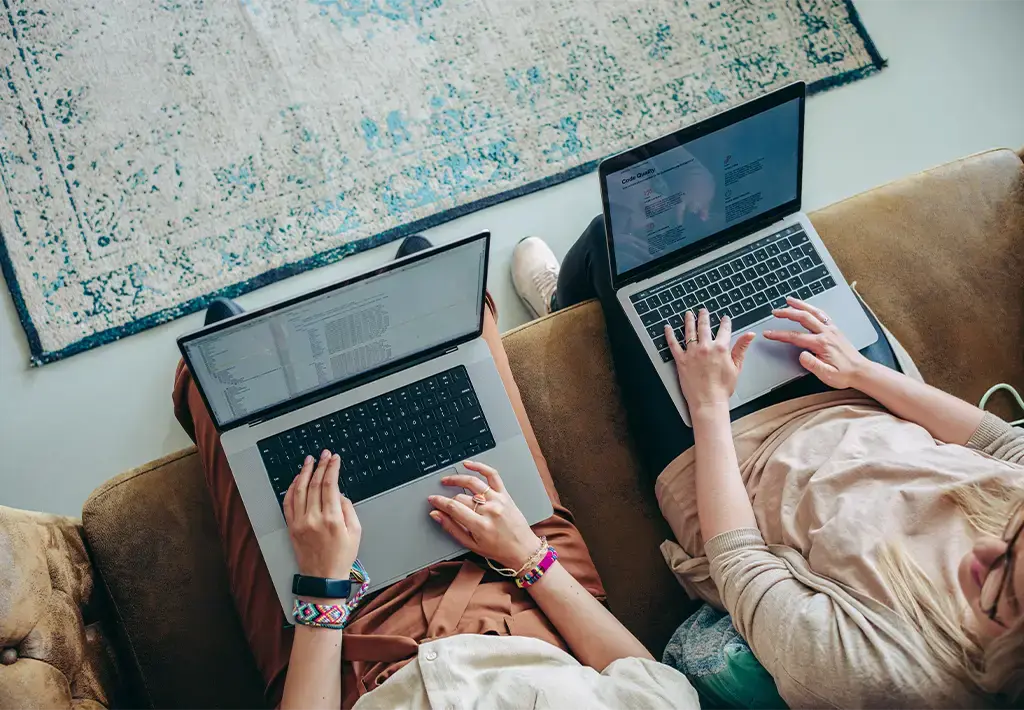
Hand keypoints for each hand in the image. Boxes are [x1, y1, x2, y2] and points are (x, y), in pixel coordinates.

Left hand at [284, 450, 360, 580]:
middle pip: (315, 484)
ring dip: (304, 472)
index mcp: (332, 519)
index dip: (332, 469)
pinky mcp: (292, 527)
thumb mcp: (356, 532)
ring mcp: (300, 522)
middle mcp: (314, 519)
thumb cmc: (342, 557)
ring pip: (299, 490)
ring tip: (309, 460)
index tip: (335, 458)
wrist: (323, 579)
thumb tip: (339, 493)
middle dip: (320, 466)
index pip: (330, 485)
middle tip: (324, 454)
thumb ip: (348, 509)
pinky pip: (288, 503)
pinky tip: (296, 479)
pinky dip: (291, 488)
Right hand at [427, 461, 541, 569]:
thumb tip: (436, 515)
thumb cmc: (498, 549)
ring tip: (447, 480)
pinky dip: (480, 467)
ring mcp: (498, 500)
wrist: (522, 549)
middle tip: (441, 500)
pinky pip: (492, 475)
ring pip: (473, 483)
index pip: (454, 507)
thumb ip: (452, 528)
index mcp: (480, 525)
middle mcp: (490, 510)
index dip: (439, 502)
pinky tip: (468, 464)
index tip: (432, 500)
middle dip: (448, 499)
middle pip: (461, 497)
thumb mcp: (471, 544)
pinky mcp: (505, 494)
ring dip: (457, 479)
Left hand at [666, 309, 754, 413]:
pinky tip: (667, 328)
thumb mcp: (736, 367)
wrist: (709, 401)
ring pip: (689, 332)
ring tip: (688, 314)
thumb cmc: (723, 387)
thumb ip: (741, 348)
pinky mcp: (681, 360)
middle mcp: (705, 347)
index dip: (725, 322)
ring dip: (689, 321)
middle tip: (703, 311)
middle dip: (704, 317)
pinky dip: (669, 335)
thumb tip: (750, 334)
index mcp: (720, 348)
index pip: (724, 330)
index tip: (724, 318)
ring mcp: (692, 353)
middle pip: (704, 327)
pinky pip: (673, 344)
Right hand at [762, 296, 869, 389]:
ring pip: (814, 312)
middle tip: (775, 311)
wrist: (861, 371)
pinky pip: (822, 314)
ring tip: (789, 300)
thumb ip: (813, 365)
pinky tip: (808, 307)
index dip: (779, 334)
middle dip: (787, 313)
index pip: (795, 337)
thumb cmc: (844, 374)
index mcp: (821, 344)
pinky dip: (813, 308)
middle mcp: (826, 333)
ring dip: (800, 305)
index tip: (768, 333)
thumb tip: (801, 355)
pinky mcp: (835, 330)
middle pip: (803, 318)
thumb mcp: (827, 375)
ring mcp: (832, 329)